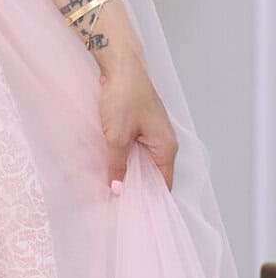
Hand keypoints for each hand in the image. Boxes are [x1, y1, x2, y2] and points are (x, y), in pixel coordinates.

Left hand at [96, 49, 177, 191]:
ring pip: (143, 161)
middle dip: (136, 188)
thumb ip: (117, 165)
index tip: (130, 211)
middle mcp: (164, 141)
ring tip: (111, 188)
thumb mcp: (117, 136)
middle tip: (115, 203)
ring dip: (128, 172)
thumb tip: (117, 190)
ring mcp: (154, 132)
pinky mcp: (142, 125)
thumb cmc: (124, 96)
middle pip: (154, 175)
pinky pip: (136, 149)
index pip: (164, 184)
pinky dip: (125, 158)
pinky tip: (110, 164)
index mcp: (166, 147)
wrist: (121, 65)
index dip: (148, 199)